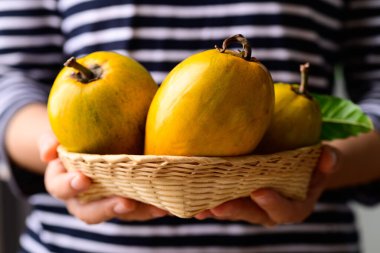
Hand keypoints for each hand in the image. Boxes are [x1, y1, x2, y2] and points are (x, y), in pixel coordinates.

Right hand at [39, 132, 167, 223]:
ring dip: (138, 212)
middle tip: (125, 203)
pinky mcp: (126, 199)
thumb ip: (50, 138)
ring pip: (119, 213)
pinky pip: (138, 208)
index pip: (60, 187)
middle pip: (89, 212)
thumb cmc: (72, 136)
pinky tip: (168, 202)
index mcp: (62, 180)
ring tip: (157, 207)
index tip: (83, 179)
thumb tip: (48, 152)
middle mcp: (82, 197)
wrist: (89, 139)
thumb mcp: (59, 132)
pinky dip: (152, 207)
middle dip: (106, 209)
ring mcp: (105, 200)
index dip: (69, 186)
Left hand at [195, 145, 338, 225]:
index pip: (285, 210)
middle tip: (217, 205)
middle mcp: (269, 211)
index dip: (273, 203)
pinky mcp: (235, 198)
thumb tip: (328, 156)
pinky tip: (190, 198)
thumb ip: (329, 161)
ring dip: (214, 209)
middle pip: (251, 214)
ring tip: (198, 205)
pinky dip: (206, 202)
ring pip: (232, 210)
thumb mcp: (324, 161)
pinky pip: (221, 202)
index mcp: (293, 206)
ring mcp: (250, 205)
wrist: (295, 167)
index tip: (260, 192)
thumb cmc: (310, 165)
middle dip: (234, 210)